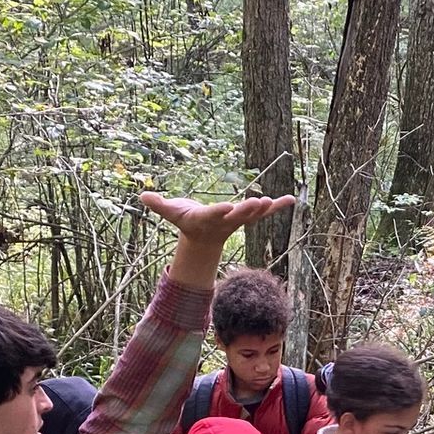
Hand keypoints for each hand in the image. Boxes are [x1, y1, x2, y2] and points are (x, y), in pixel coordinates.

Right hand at [141, 191, 294, 247]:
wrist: (203, 236)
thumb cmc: (185, 220)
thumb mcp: (172, 213)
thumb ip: (159, 205)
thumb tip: (142, 196)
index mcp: (206, 219)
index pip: (214, 215)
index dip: (220, 211)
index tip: (227, 207)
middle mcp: (224, 221)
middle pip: (237, 215)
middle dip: (247, 209)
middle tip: (259, 201)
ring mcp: (237, 219)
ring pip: (252, 214)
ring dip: (263, 209)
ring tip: (273, 201)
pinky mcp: (247, 216)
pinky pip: (265, 212)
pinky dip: (278, 207)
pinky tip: (292, 199)